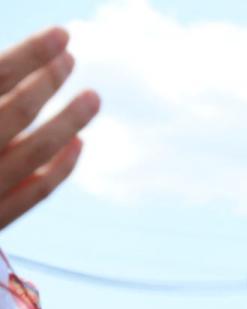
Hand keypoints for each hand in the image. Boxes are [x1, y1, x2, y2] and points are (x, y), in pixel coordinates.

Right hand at [0, 27, 100, 229]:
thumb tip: (11, 68)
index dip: (30, 54)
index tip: (62, 35)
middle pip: (16, 109)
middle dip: (48, 80)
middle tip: (72, 58)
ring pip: (35, 151)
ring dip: (69, 122)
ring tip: (93, 97)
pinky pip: (35, 192)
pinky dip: (60, 168)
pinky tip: (78, 145)